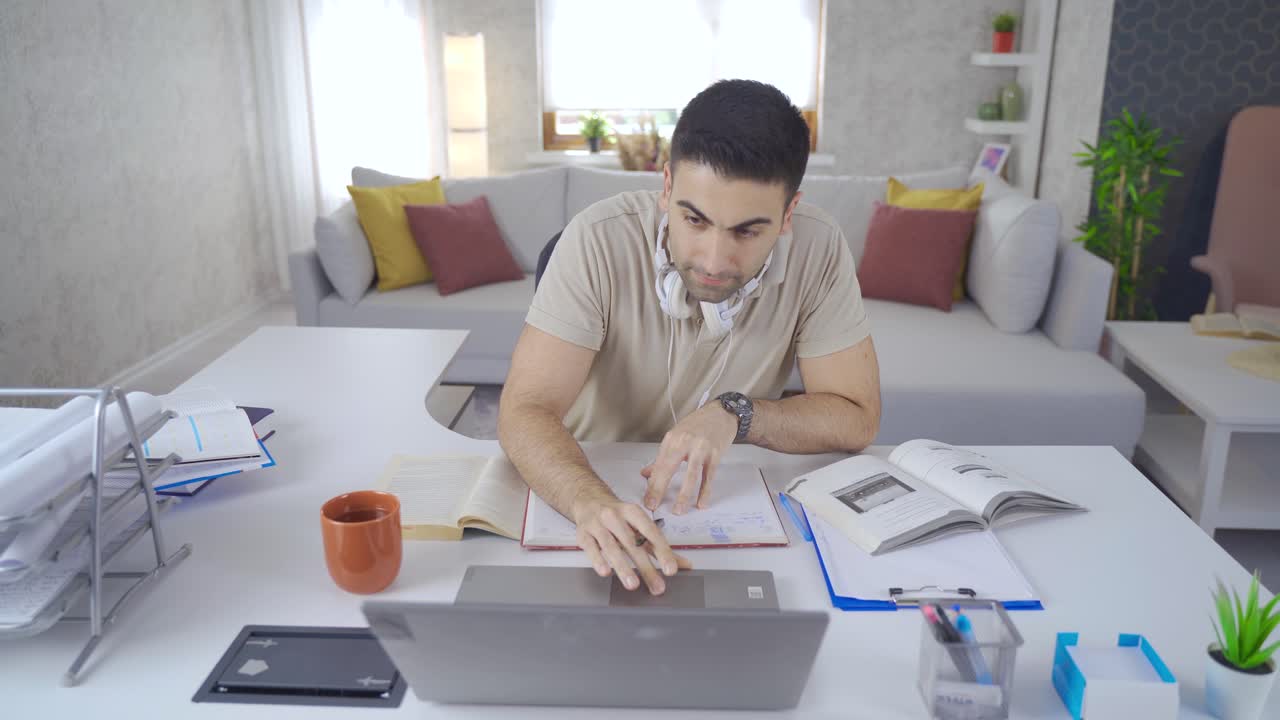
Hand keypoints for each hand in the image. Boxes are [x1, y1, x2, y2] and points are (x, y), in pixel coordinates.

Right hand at [572, 494, 691, 594]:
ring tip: (633, 584)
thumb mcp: (639, 525)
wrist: (588, 499)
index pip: (651, 533)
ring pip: (611, 547)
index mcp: (633, 512)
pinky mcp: (583, 534)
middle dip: (646, 567)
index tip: (671, 569)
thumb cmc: (618, 515)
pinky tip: (605, 572)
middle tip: (657, 585)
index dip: (662, 551)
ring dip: (623, 567)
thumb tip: (684, 564)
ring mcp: (598, 525)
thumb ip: (659, 546)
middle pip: (633, 544)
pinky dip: (598, 560)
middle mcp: (615, 517)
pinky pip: (591, 548)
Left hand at [641, 401, 737, 514]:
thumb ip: (662, 457)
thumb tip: (646, 474)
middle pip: (669, 468)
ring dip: (683, 495)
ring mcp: (701, 448)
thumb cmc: (698, 424)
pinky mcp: (715, 454)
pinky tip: (701, 502)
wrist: (721, 413)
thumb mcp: (677, 436)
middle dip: (660, 489)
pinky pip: (709, 475)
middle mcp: (685, 442)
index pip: (659, 465)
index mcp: (672, 439)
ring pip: (691, 475)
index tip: (647, 499)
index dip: (652, 484)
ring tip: (678, 509)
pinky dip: (705, 491)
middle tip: (653, 505)